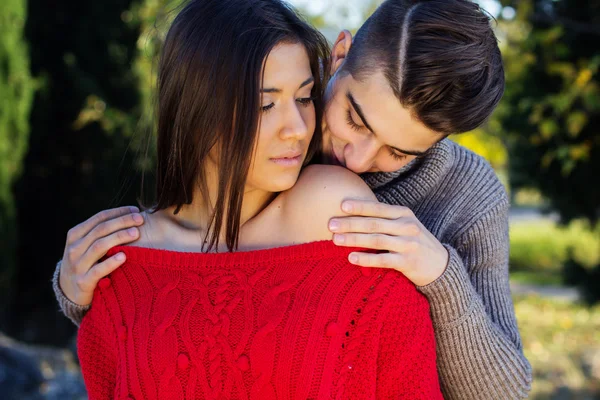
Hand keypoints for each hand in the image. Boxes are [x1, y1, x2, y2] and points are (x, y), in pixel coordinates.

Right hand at [59, 206, 143, 305]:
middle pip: (101, 229)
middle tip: (140, 219)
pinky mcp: (83, 281)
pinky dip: (111, 262)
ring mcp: (78, 265)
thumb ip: (101, 232)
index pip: (99, 217)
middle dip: (122, 221)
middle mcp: (74, 248)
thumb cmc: (85, 262)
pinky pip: (98, 270)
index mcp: (75, 234)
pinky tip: (124, 257)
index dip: (119, 212)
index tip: (136, 210)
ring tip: (136, 233)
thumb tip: (129, 215)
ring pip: (99, 246)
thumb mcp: (86, 244)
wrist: (68, 291)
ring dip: (119, 237)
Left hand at [328, 200, 448, 286]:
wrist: (441, 265)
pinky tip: (351, 258)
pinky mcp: (408, 263)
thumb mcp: (405, 225)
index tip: (341, 205)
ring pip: (376, 240)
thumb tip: (352, 214)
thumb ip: (385, 219)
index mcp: (404, 214)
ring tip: (335, 240)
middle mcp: (407, 227)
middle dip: (350, 223)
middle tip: (330, 224)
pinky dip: (366, 259)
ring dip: (354, 240)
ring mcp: (408, 245)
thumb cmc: (415, 242)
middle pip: (374, 224)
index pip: (378, 208)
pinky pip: (383, 260)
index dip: (360, 206)